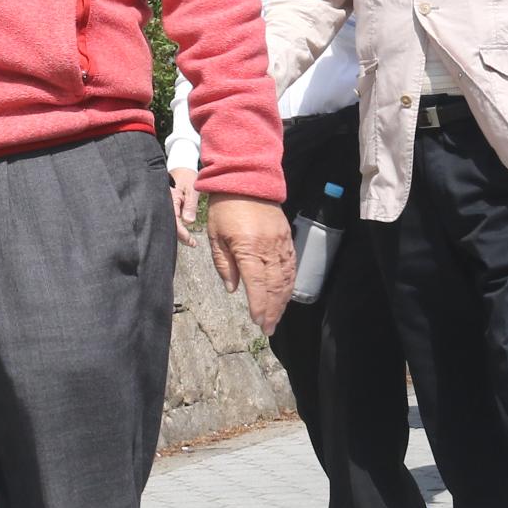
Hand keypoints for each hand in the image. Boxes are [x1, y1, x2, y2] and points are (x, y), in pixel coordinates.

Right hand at [167, 167, 199, 246]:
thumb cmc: (187, 176)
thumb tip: (188, 222)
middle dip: (179, 237)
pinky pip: (169, 217)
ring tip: (190, 241)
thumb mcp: (192, 189)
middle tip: (192, 243)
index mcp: (169, 200)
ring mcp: (163, 204)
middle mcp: (164, 204)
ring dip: (178, 232)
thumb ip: (190, 205)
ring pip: (169, 222)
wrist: (181, 165)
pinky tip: (183, 230)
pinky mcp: (165, 204)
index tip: (191, 242)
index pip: (174, 222)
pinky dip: (176, 225)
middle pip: (169, 225)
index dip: (182, 234)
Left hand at [206, 194, 294, 334]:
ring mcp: (280, 243)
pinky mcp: (286, 238)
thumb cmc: (225, 208)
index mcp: (248, 248)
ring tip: (277, 317)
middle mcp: (268, 248)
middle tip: (269, 328)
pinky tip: (286, 295)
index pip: (257, 285)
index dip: (260, 306)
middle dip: (273, 310)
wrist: (246, 179)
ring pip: (286, 278)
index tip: (259, 322)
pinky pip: (291, 265)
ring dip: (283, 300)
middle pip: (275, 286)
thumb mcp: (215, 236)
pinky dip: (290, 283)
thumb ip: (224, 264)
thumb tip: (233, 289)